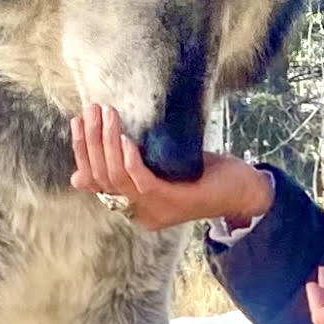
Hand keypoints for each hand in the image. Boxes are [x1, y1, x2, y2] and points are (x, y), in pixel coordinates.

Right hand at [70, 105, 272, 231]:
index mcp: (135, 206)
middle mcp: (140, 212)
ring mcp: (154, 209)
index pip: (95, 181)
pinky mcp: (171, 201)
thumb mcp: (164, 166)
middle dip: (91, 141)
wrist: (245, 192)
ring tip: (108, 114)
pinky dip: (130, 158)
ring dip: (108, 142)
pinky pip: (140, 181)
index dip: (82, 151)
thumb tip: (97, 159)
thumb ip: (135, 163)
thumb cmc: (206, 175)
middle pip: (101, 178)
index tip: (79, 122)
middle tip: (91, 111)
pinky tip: (127, 138)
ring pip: (117, 177)